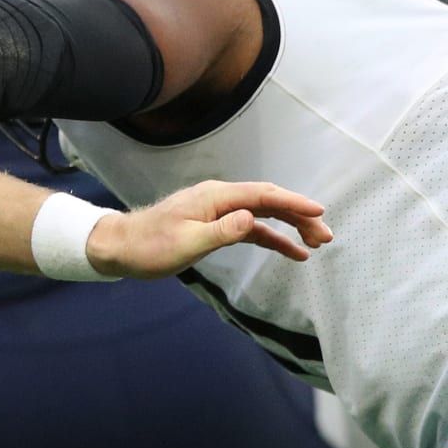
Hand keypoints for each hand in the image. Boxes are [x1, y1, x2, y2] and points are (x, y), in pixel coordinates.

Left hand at [85, 179, 330, 278]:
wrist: (122, 248)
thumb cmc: (150, 247)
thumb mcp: (186, 242)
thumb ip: (221, 231)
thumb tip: (252, 218)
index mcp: (214, 196)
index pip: (262, 195)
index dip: (293, 202)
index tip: (320, 212)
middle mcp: (219, 198)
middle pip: (268, 201)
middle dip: (300, 215)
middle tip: (326, 236)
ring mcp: (218, 210)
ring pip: (264, 214)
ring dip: (291, 226)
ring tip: (317, 243)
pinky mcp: (216, 225)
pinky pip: (252, 228)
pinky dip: (273, 238)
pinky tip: (293, 252)